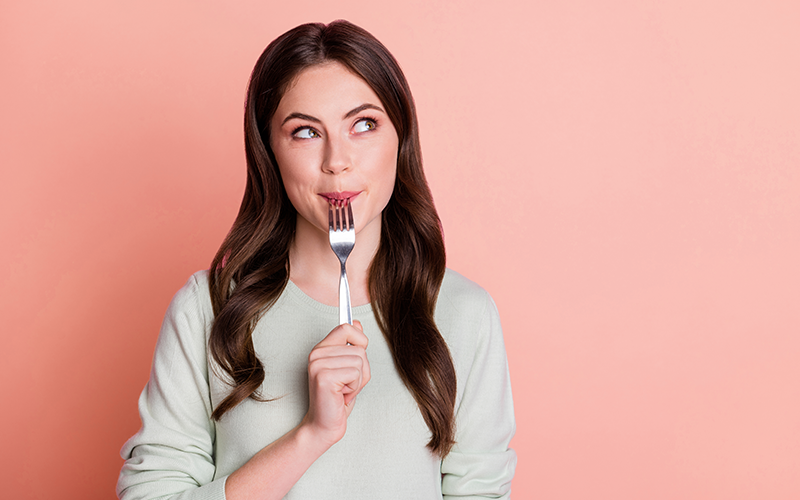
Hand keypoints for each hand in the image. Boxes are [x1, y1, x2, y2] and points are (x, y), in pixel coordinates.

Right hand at [301, 320, 370, 446]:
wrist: (324, 425)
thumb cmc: (337, 398)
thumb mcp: (348, 368)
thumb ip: (351, 346)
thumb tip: (357, 323)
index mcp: (321, 349)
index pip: (346, 327)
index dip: (360, 340)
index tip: (356, 357)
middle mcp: (316, 354)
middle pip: (359, 348)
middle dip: (362, 370)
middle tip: (347, 384)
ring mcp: (318, 364)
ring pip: (360, 360)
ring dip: (359, 380)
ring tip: (344, 390)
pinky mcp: (324, 377)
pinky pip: (356, 373)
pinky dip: (355, 388)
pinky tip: (341, 395)